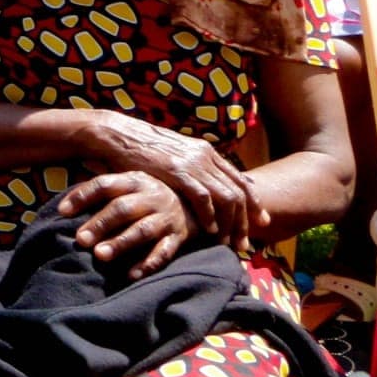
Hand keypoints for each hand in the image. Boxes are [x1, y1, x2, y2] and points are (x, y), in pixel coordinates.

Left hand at [60, 170, 195, 276]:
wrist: (195, 203)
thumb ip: (100, 189)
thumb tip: (64, 200)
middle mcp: (151, 197)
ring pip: (142, 231)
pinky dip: (148, 263)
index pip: (104, 185)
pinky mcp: (178, 238)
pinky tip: (132, 274)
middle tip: (80, 240)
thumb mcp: (127, 184)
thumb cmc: (147, 195)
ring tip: (100, 256)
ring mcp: (166, 218)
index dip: (82, 196)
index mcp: (134, 180)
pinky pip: (164, 252)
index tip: (62, 211)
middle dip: (101, 224)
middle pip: (122, 209)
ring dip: (121, 243)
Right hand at [82, 112, 256, 251]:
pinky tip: (209, 231)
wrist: (115, 134)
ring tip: (229, 242)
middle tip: (246, 243)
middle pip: (238, 192)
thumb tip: (203, 184)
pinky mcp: (178, 170)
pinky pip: (203, 198)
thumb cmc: (139, 147)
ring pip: (226, 198)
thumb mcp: (173, 154)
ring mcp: (193, 162)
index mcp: (206, 151)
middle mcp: (205, 155)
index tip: (261, 222)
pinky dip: (210, 216)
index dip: (254, 203)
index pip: (240, 180)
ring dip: (231, 224)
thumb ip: (191, 167)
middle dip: (246, 221)